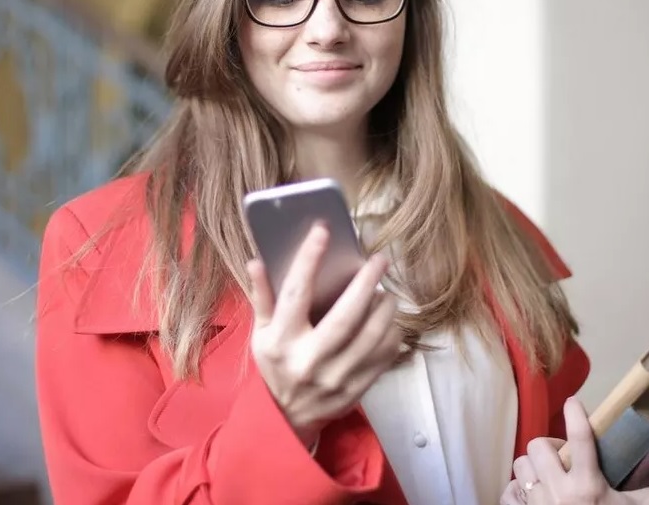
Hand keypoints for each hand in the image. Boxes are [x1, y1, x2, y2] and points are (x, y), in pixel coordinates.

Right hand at [246, 222, 404, 447]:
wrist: (288, 418)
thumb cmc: (275, 366)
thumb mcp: (260, 334)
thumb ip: (262, 298)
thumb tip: (257, 261)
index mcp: (282, 341)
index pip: (296, 293)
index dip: (309, 258)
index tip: (323, 231)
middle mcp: (309, 360)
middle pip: (346, 316)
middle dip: (366, 283)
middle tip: (378, 259)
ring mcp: (337, 377)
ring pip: (372, 335)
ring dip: (384, 307)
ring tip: (385, 291)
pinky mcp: (357, 388)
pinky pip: (384, 355)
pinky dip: (391, 332)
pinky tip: (388, 319)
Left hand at [499, 398, 648, 504]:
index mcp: (590, 488)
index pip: (578, 437)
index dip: (575, 413)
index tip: (574, 402)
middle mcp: (558, 495)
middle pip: (539, 447)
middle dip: (551, 447)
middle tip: (566, 456)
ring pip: (521, 466)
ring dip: (535, 467)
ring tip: (553, 475)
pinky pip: (508, 492)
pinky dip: (518, 490)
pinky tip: (536, 494)